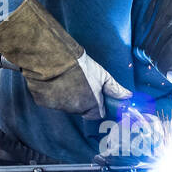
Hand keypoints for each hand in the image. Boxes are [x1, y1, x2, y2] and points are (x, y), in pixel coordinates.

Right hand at [0, 0, 130, 118]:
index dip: (97, 104)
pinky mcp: (44, 102)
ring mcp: (59, 107)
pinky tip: (54, 81)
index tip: (95, 95)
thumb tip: (127, 96)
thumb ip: (115, 89)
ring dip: (67, 96)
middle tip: (79, 82)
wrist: (53, 57)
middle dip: (82, 100)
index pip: (97, 114)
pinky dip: (52, 94)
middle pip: (82, 110)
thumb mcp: (102, 75)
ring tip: (66, 79)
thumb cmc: (80, 65)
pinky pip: (51, 101)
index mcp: (92, 105)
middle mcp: (76, 110)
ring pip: (66, 105)